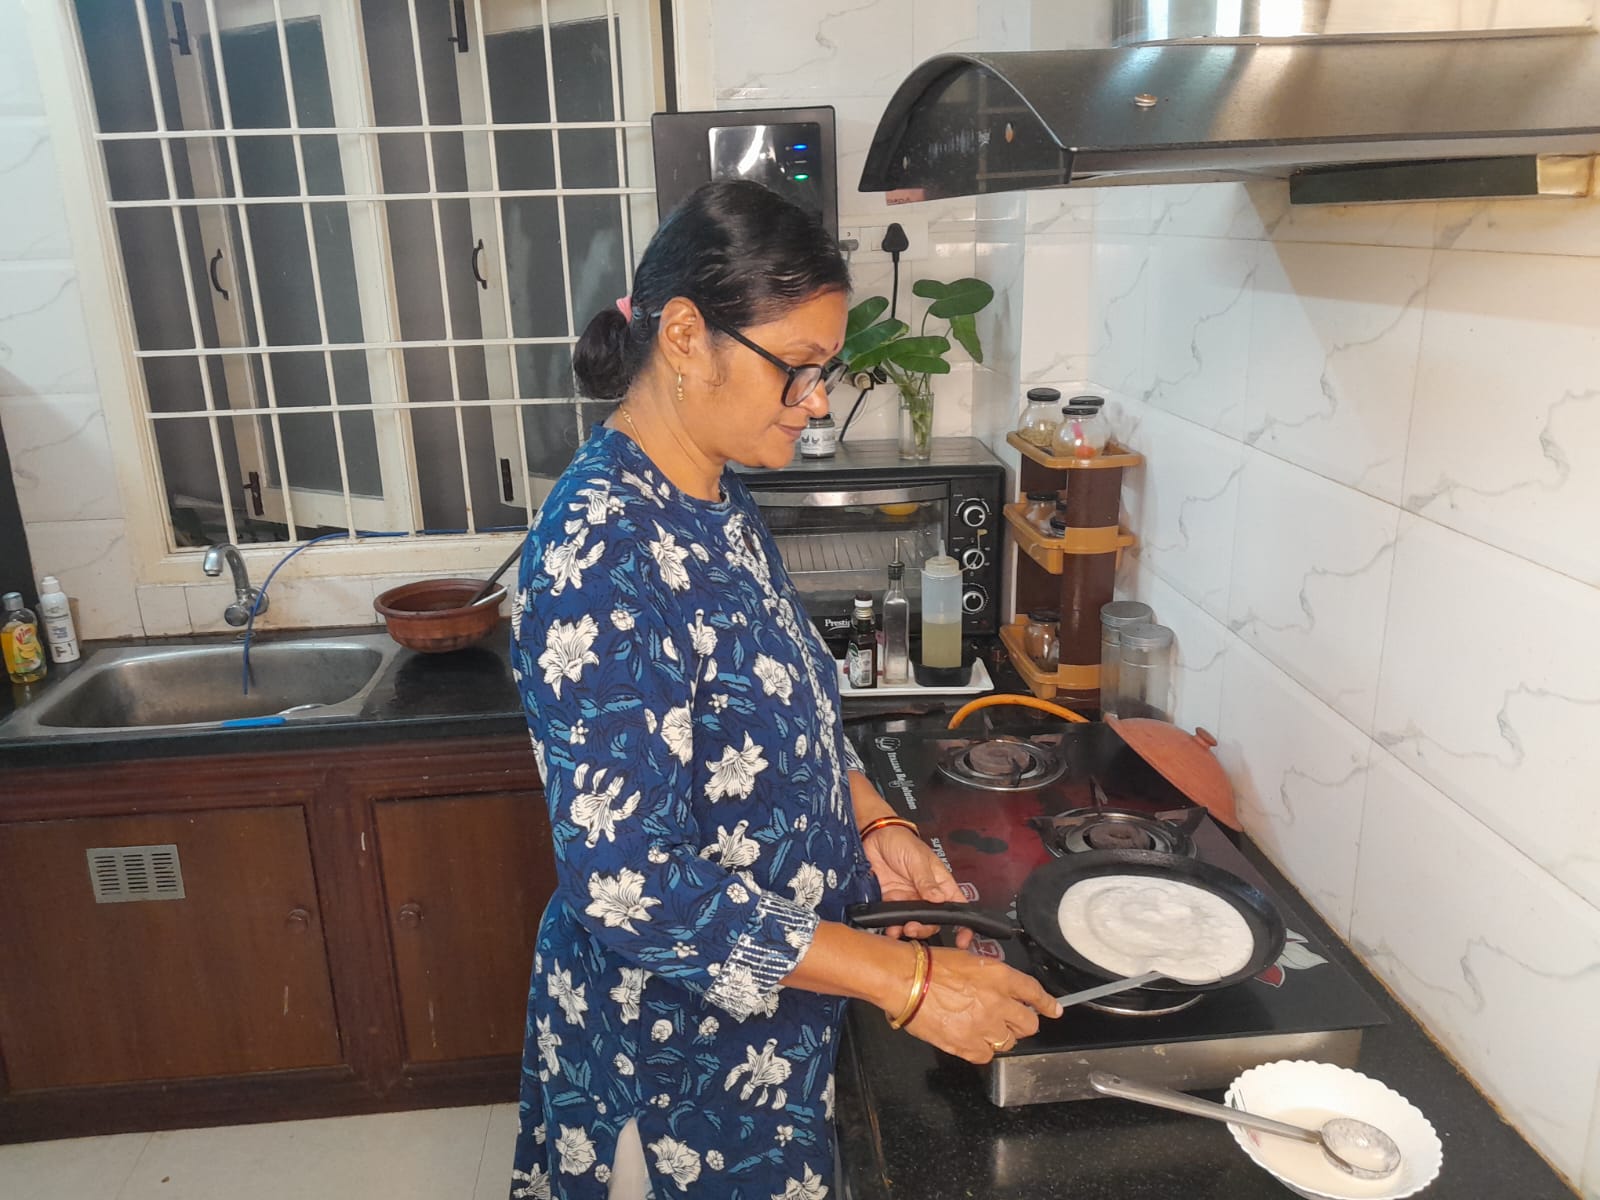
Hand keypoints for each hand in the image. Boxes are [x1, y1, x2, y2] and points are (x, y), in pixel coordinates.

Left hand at [863, 826, 972, 948]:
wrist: (875, 836)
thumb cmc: (903, 841)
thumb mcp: (918, 859)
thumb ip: (926, 881)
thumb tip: (938, 899)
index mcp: (940, 883)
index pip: (956, 907)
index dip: (962, 925)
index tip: (963, 940)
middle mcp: (926, 894)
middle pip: (933, 921)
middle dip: (925, 928)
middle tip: (914, 927)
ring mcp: (908, 899)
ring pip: (913, 922)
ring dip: (908, 929)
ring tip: (900, 929)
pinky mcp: (891, 901)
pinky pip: (894, 919)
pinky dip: (892, 926)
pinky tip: (889, 928)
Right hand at [903, 946, 1063, 1063]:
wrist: (906, 980)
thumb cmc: (929, 965)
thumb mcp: (968, 960)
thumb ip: (991, 978)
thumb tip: (999, 991)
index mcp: (1000, 976)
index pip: (1034, 993)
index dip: (1047, 1004)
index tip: (1055, 1010)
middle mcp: (998, 1002)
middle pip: (1028, 1024)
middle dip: (1021, 1023)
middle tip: (1008, 1021)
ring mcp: (984, 1026)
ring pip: (1008, 1042)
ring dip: (998, 1037)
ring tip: (980, 1028)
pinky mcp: (968, 1046)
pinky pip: (986, 1056)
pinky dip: (980, 1050)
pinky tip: (969, 1039)